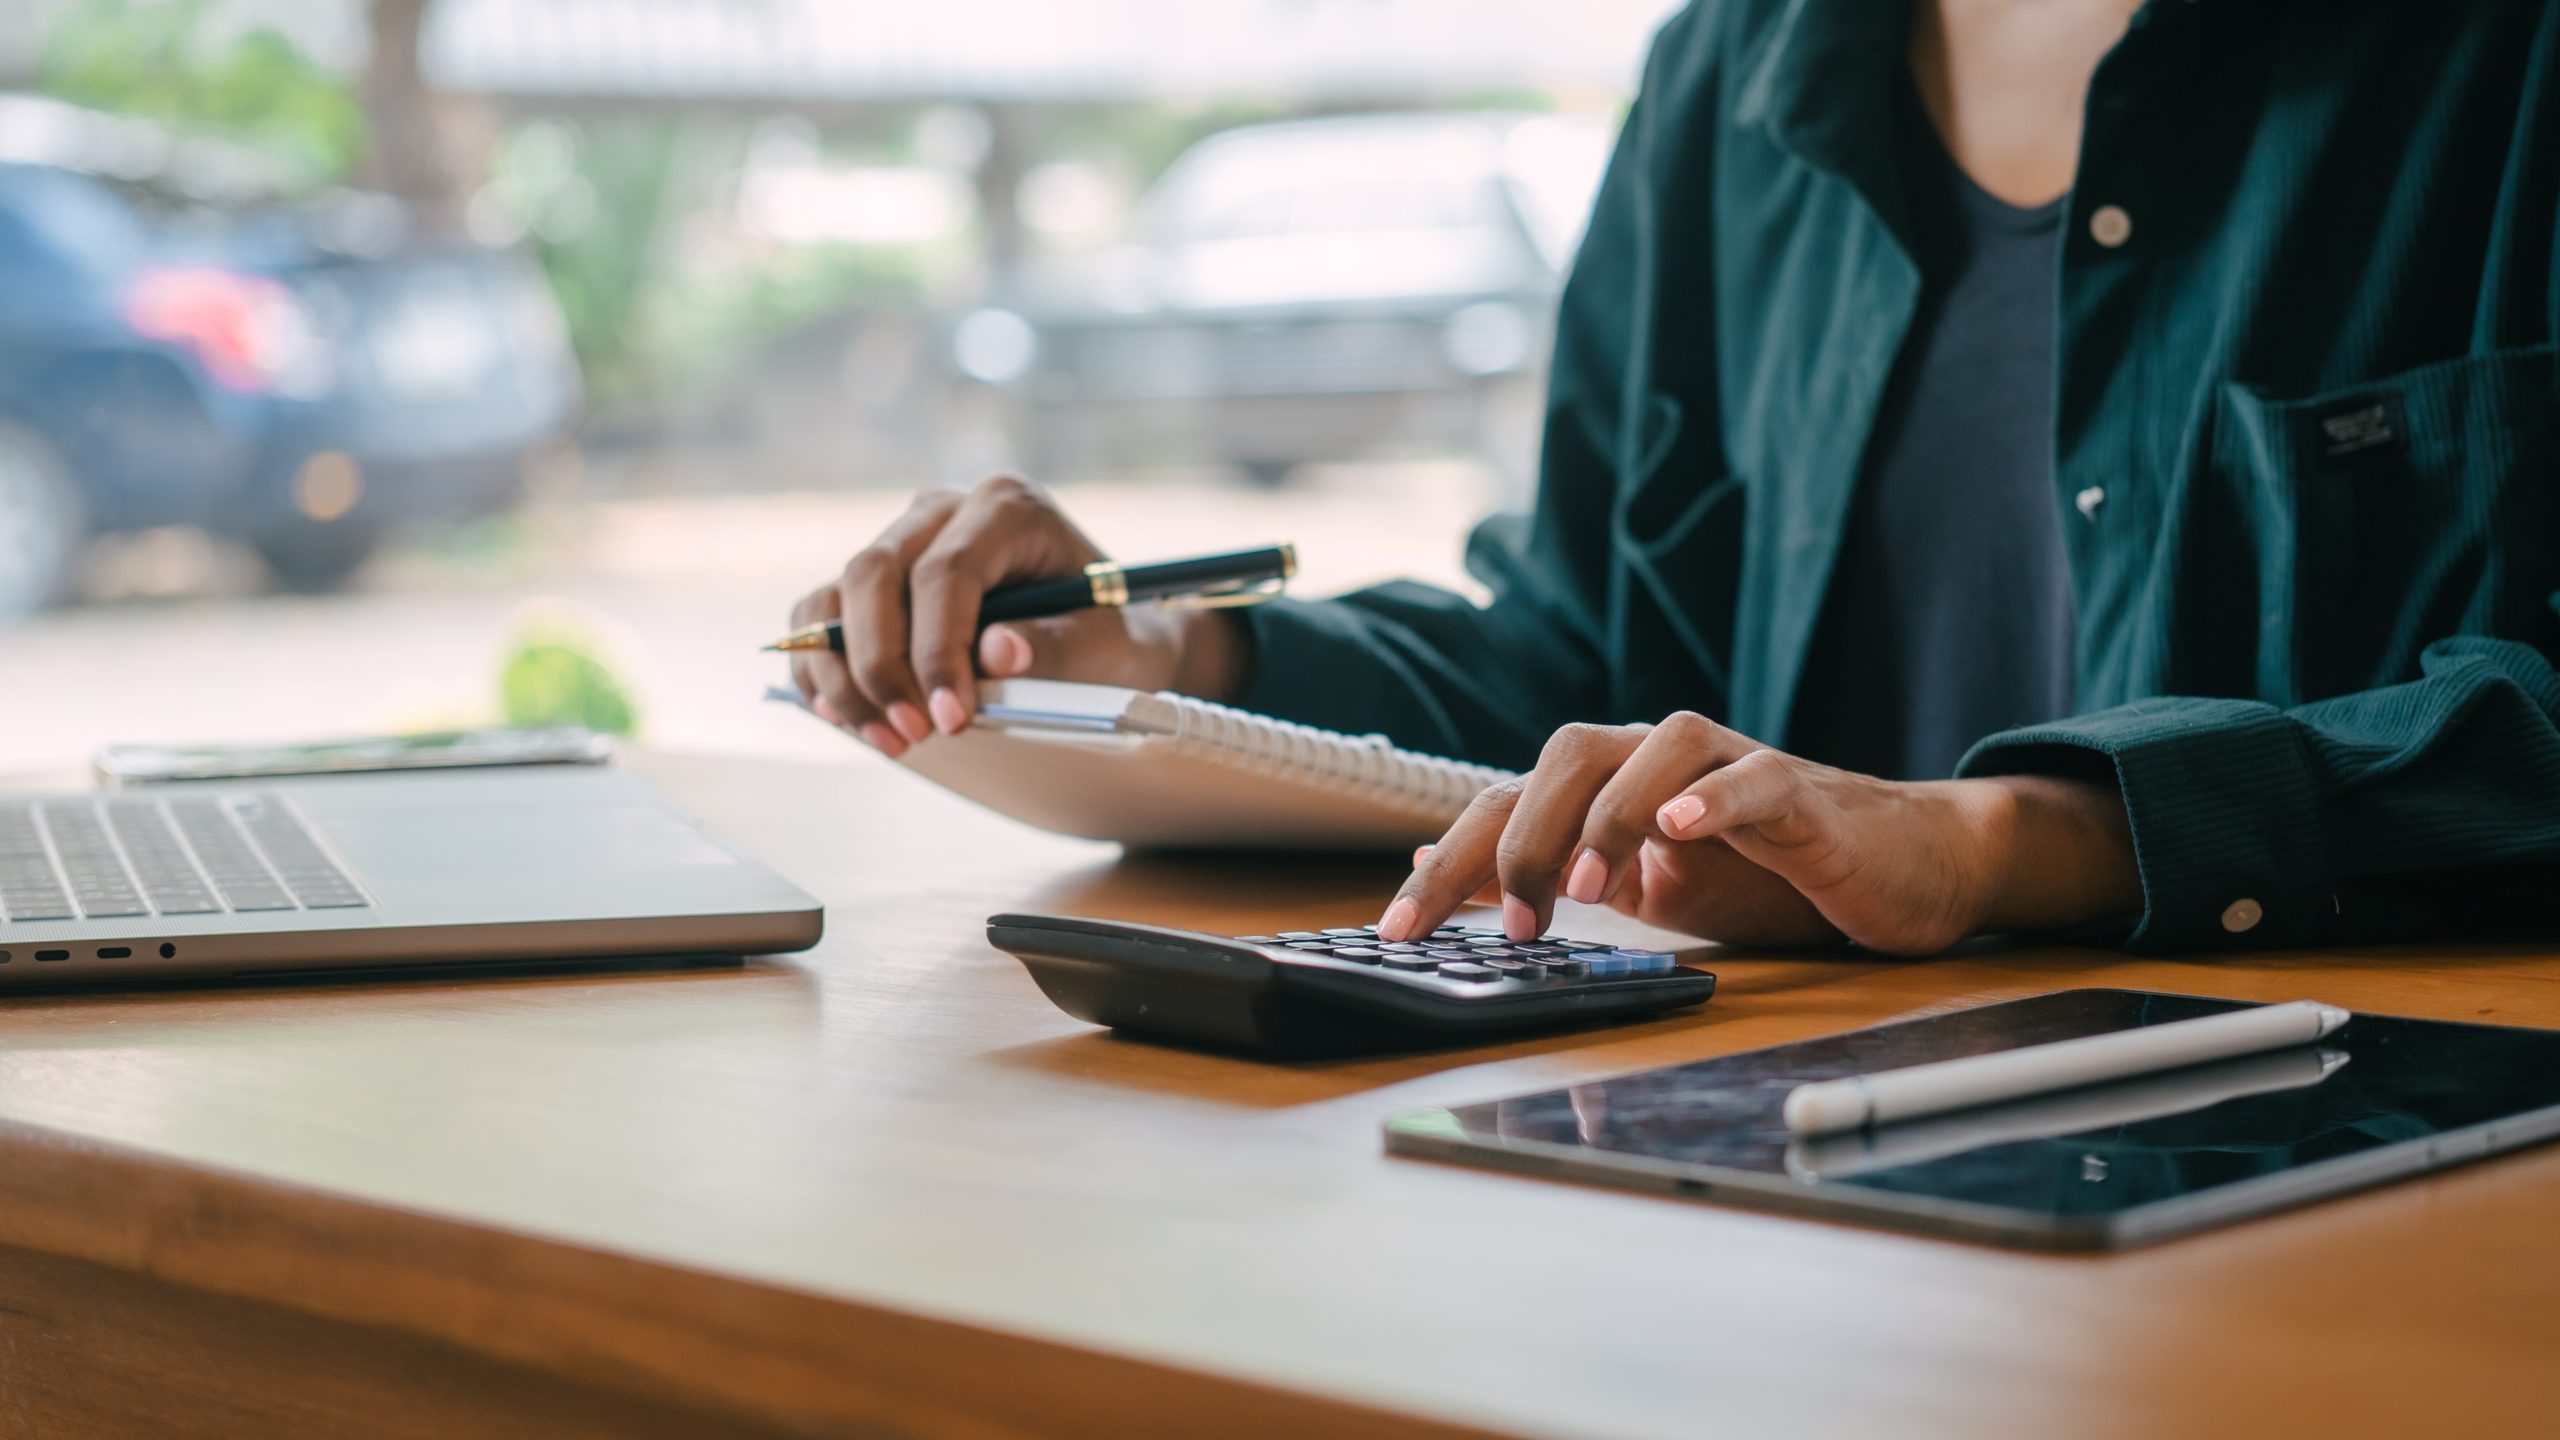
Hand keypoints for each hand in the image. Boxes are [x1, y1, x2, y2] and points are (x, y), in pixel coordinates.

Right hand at [787, 475, 1251, 754]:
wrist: (1101, 633)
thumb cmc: (1107, 633)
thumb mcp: (1105, 645)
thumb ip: (1056, 647)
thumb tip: (996, 653)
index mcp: (1007, 507)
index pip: (946, 572)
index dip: (936, 650)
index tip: (951, 718)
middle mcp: (943, 510)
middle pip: (874, 573)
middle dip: (883, 664)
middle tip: (912, 734)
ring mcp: (901, 539)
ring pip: (836, 595)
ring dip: (844, 674)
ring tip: (886, 739)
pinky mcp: (874, 581)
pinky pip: (821, 617)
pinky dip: (822, 669)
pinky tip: (849, 719)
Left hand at [1376, 713, 2139, 955]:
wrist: (1906, 866)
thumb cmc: (1775, 878)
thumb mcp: (1653, 892)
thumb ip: (1568, 880)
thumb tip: (1463, 885)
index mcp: (1617, 788)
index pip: (1514, 799)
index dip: (1453, 857)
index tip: (1401, 928)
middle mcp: (1663, 763)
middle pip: (1569, 752)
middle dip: (1521, 836)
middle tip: (1509, 924)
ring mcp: (1733, 768)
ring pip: (1656, 745)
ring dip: (1607, 815)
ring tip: (1584, 891)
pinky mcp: (1804, 793)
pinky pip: (1753, 776)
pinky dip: (1710, 797)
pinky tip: (1676, 830)